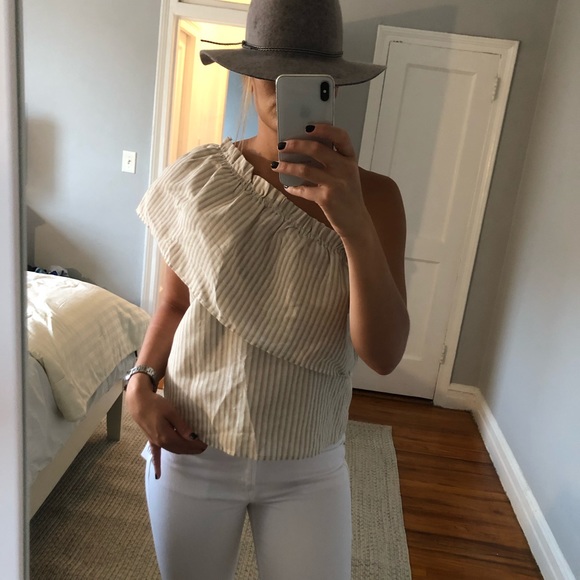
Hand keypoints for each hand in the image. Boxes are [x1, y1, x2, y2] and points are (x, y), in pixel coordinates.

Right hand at [125, 373, 206, 478]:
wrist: (138, 402)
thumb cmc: (156, 405)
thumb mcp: (172, 412)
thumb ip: (182, 426)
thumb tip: (193, 437)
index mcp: (167, 436)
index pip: (186, 443)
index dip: (196, 444)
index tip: (206, 443)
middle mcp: (162, 442)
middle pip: (180, 448)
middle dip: (192, 449)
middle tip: (204, 447)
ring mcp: (156, 442)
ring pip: (173, 450)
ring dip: (184, 451)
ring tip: (194, 450)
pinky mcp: (151, 439)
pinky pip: (155, 454)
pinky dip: (157, 464)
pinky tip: (158, 475)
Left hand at [273, 124, 372, 238]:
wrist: (355, 222)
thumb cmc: (347, 195)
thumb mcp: (346, 174)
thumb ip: (332, 161)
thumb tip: (303, 148)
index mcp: (350, 159)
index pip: (341, 136)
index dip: (324, 129)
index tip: (307, 126)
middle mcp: (345, 169)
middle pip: (316, 149)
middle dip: (295, 145)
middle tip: (282, 145)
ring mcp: (336, 183)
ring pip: (305, 169)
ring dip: (287, 166)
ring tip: (276, 165)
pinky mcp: (326, 198)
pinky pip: (304, 190)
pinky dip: (294, 188)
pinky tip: (289, 187)